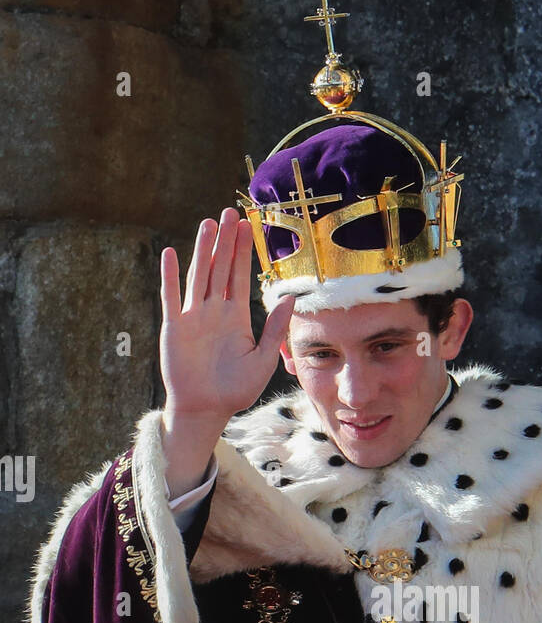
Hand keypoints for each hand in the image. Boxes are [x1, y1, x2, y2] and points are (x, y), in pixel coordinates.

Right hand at [159, 208, 294, 492]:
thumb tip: (290, 298)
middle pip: (220, 269)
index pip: (240, 277)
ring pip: (198, 277)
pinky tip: (170, 253)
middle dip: (225, 242)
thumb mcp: (262, 360)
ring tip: (208, 224)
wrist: (206, 410)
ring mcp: (193, 318)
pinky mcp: (175, 328)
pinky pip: (171, 298)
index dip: (243, 252)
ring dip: (202, 251)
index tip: (247, 226)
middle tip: (229, 212)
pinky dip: (170, 276)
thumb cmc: (236, 391)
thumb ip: (275, 329)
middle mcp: (214, 312)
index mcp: (235, 318)